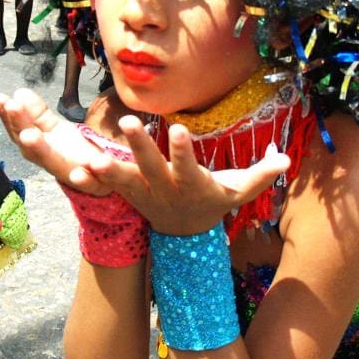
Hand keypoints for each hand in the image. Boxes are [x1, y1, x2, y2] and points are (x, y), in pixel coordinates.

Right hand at [0, 89, 110, 194]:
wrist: (107, 182)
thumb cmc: (76, 156)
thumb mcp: (56, 132)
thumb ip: (39, 116)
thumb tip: (18, 92)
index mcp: (40, 150)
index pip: (20, 133)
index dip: (9, 118)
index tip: (1, 98)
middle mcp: (52, 165)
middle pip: (33, 150)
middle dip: (20, 128)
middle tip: (12, 106)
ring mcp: (74, 177)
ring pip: (56, 166)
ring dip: (40, 150)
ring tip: (28, 134)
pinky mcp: (97, 184)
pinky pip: (92, 183)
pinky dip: (86, 178)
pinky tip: (87, 165)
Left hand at [86, 116, 291, 235]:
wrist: (184, 236)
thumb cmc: (214, 203)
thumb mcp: (239, 191)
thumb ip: (260, 175)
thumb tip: (286, 159)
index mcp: (192, 185)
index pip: (188, 166)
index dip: (183, 150)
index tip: (176, 128)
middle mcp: (165, 190)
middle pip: (152, 168)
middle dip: (141, 147)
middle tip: (129, 122)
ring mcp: (144, 194)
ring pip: (124, 179)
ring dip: (107, 168)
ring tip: (89, 156)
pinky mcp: (127, 194)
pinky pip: (106, 186)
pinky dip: (90, 180)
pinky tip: (72, 170)